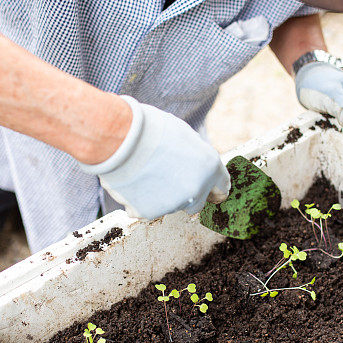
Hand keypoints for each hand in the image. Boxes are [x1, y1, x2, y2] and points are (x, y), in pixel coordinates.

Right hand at [79, 96, 229, 219]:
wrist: (121, 139)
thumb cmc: (150, 129)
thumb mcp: (183, 134)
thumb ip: (195, 155)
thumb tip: (194, 164)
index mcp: (209, 166)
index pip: (221, 187)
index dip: (214, 188)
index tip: (210, 191)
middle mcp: (196, 189)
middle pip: (197, 202)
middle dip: (187, 194)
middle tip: (169, 180)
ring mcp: (174, 204)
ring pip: (170, 205)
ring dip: (162, 194)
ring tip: (145, 172)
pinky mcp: (150, 213)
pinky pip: (147, 209)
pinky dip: (140, 199)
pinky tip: (133, 181)